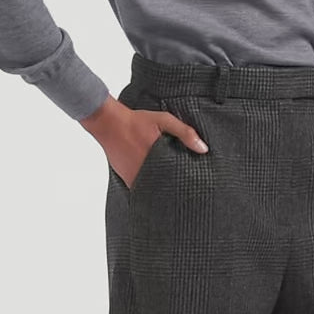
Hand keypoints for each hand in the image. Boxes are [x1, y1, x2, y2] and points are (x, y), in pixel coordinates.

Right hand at [80, 95, 207, 188]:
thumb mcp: (164, 120)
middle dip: (176, 188)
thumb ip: (185, 133)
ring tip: (171, 189)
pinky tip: (155, 182)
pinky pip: (142, 188)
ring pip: (154, 190)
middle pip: (168, 187)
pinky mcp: (127, 179)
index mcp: (160, 159)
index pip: (179, 179)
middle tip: (186, 192)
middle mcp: (148, 172)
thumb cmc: (136, 121)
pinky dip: (149, 186)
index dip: (187, 183)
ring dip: (162, 188)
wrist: (109, 123)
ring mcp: (136, 177)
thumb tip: (204, 149)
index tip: (195, 187)